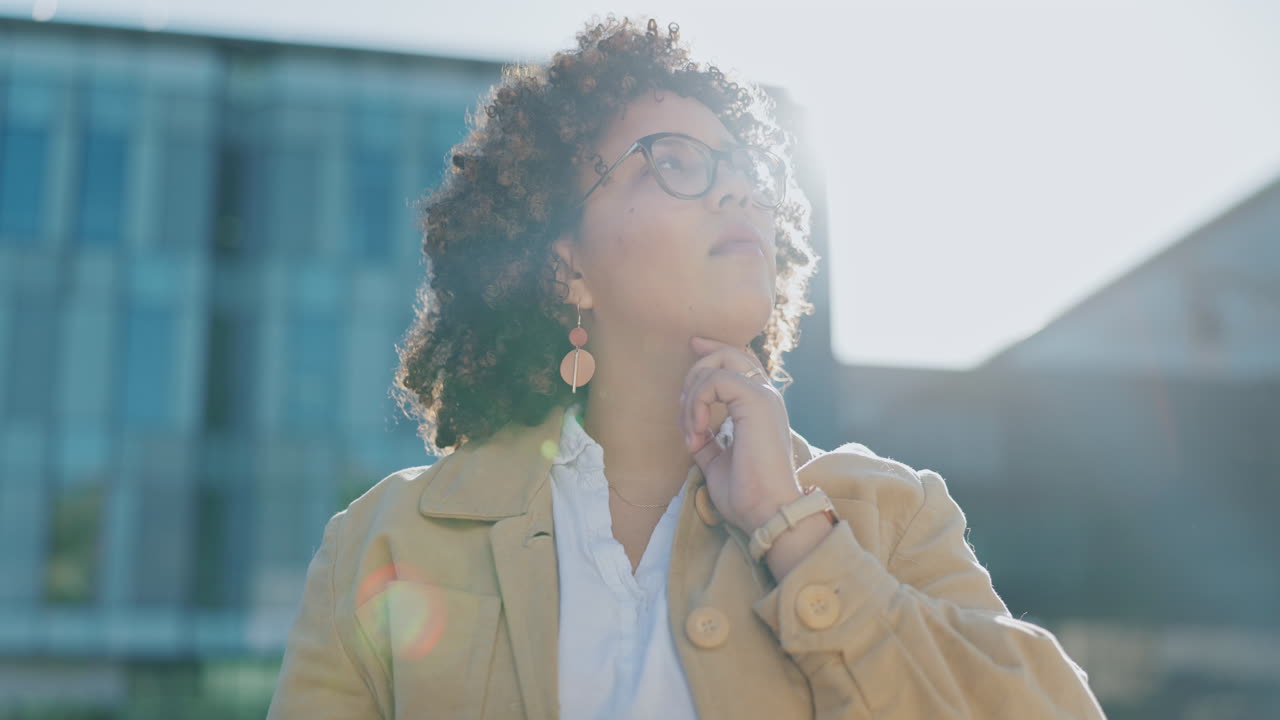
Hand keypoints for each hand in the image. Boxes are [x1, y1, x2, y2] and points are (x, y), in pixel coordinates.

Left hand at [680, 336, 802, 531]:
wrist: (767, 512)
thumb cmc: (747, 494)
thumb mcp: (717, 461)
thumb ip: (708, 439)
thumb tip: (693, 430)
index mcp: (759, 407)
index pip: (740, 361)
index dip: (714, 348)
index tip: (693, 344)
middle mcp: (765, 395)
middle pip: (728, 352)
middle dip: (695, 371)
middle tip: (683, 410)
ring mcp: (763, 395)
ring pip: (718, 363)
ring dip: (691, 398)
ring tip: (691, 434)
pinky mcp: (756, 401)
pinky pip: (714, 381)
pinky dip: (697, 404)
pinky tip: (697, 433)